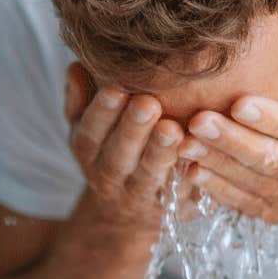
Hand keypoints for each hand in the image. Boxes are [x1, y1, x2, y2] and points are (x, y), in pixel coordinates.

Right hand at [63, 62, 186, 231]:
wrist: (127, 211)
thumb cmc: (111, 149)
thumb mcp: (88, 126)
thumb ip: (80, 99)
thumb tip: (76, 67)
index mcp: (89, 152)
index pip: (90, 133)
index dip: (101, 112)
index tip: (115, 89)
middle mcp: (110, 176)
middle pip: (119, 156)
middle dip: (133, 130)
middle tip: (148, 104)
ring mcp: (140, 195)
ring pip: (149, 176)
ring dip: (161, 153)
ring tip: (173, 129)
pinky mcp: (171, 209)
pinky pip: (182, 195)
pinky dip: (191, 178)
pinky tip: (201, 155)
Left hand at [178, 26, 277, 225]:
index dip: (273, 119)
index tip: (239, 103)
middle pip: (274, 159)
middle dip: (234, 141)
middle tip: (199, 121)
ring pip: (252, 182)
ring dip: (217, 164)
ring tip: (185, 144)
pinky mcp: (273, 211)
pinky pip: (241, 202)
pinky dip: (215, 189)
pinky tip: (189, 170)